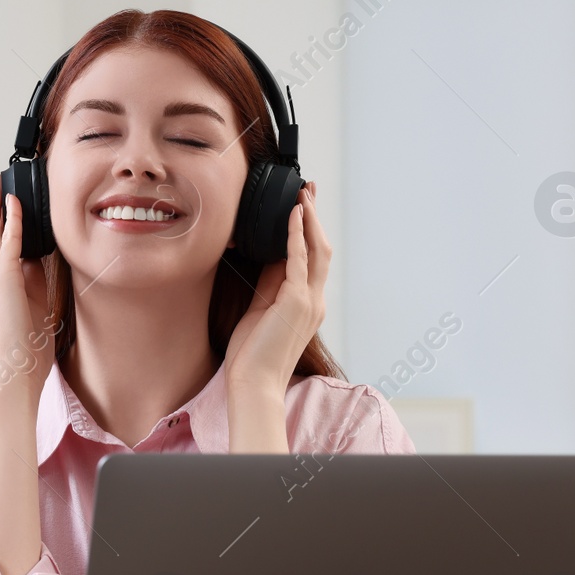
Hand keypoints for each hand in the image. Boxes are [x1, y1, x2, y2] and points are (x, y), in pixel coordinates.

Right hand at [0, 173, 53, 403]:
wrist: (15, 372)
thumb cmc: (25, 348)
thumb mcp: (35, 306)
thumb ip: (35, 282)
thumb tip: (40, 260)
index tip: (7, 203)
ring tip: (0, 185)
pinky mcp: (3, 281)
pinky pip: (7, 244)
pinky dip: (11, 221)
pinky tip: (16, 205)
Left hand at [224, 180, 329, 396]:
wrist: (254, 383)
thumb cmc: (252, 354)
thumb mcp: (262, 310)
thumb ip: (270, 284)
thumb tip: (271, 256)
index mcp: (308, 305)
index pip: (314, 260)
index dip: (311, 232)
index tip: (304, 208)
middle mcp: (315, 301)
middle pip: (322, 250)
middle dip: (315, 218)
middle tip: (308, 191)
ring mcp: (309, 301)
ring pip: (317, 251)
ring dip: (309, 220)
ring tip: (302, 195)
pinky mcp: (295, 302)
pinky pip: (298, 260)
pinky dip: (296, 235)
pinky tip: (292, 216)